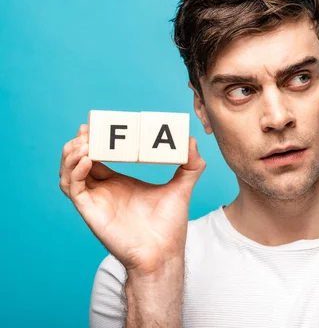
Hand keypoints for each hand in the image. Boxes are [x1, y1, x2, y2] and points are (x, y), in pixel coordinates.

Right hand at [59, 124, 205, 275]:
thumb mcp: (182, 186)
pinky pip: (73, 188)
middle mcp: (104, 190)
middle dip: (80, 142)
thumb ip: (190, 164)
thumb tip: (192, 140)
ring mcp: (95, 200)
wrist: (164, 252)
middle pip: (79, 160)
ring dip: (72, 154)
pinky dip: (75, 170)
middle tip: (88, 128)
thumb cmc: (170, 225)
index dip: (95, 139)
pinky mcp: (90, 211)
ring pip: (69, 172)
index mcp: (119, 182)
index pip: (99, 155)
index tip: (98, 123)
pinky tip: (88, 158)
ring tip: (85, 141)